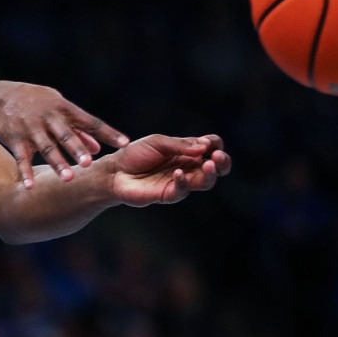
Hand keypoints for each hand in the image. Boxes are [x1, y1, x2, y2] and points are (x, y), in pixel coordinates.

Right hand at [0, 81, 128, 187]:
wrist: (0, 98)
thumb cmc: (37, 104)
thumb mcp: (58, 108)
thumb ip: (78, 128)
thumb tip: (99, 147)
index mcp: (65, 109)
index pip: (91, 121)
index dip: (108, 132)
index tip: (125, 144)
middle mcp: (50, 119)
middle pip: (67, 135)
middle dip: (78, 149)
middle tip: (90, 164)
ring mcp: (32, 129)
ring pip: (47, 148)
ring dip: (57, 163)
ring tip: (69, 179)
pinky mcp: (16, 139)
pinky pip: (22, 158)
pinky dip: (25, 173)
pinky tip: (30, 187)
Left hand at [105, 134, 229, 206]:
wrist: (115, 171)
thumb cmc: (135, 154)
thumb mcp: (158, 142)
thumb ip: (180, 145)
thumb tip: (204, 147)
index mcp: (188, 151)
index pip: (212, 147)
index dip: (214, 144)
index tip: (208, 143)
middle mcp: (188, 167)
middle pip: (216, 167)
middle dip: (222, 162)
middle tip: (217, 157)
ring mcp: (180, 182)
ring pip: (205, 182)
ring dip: (210, 173)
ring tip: (207, 164)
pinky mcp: (169, 194)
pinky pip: (183, 191)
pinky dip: (183, 182)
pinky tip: (178, 173)